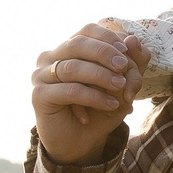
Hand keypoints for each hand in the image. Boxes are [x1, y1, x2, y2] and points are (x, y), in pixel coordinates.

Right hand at [31, 22, 148, 163]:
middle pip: (77, 43)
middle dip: (104, 53)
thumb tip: (134, 39)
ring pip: (73, 67)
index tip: (126, 51)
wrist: (81, 142)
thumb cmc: (99, 110)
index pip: (86, 30)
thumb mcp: (122, 86)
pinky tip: (111, 105)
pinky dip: (94, 97)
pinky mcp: (39, 95)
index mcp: (68, 49)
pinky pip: (70, 90)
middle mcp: (50, 58)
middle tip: (124, 66)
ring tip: (121, 87)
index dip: (107, 37)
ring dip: (101, 76)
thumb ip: (132, 63)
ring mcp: (41, 75)